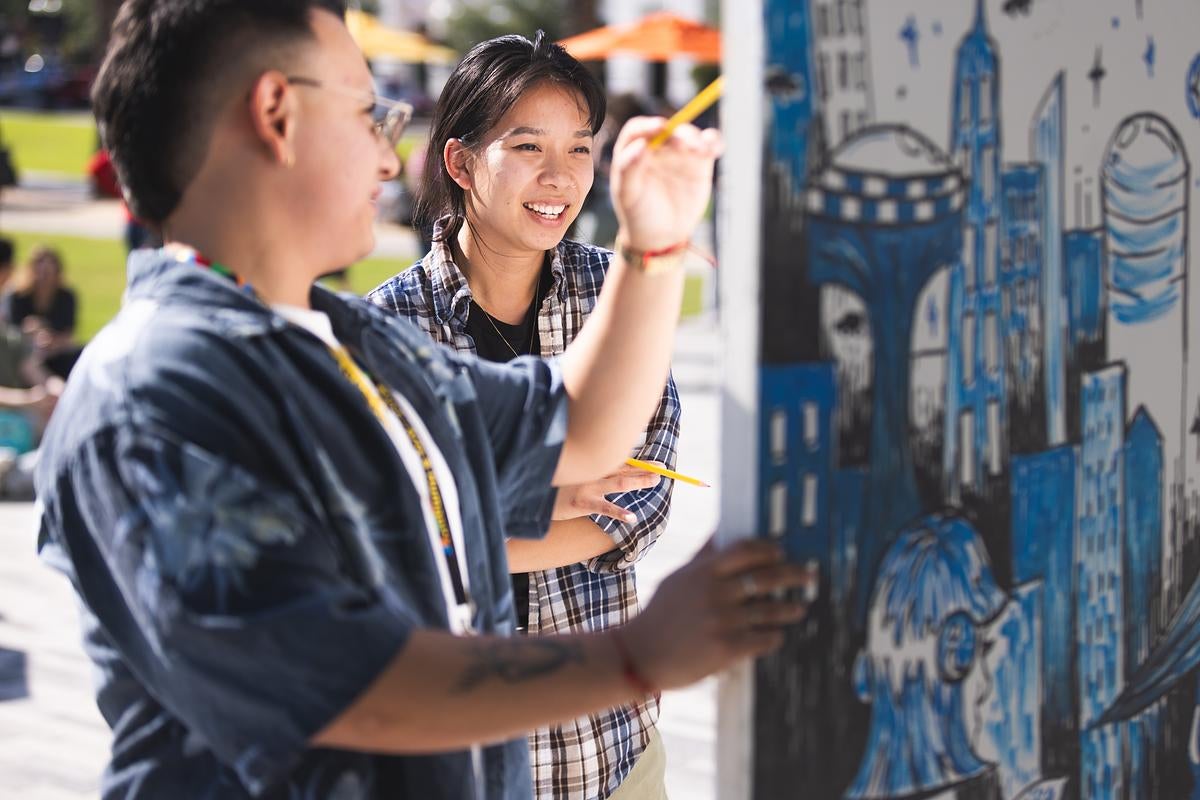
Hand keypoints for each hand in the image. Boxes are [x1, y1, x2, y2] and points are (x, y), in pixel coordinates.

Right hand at [552, 464, 660, 522]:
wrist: (531, 496)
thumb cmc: (554, 486)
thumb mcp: (572, 474)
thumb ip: (590, 470)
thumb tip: (612, 470)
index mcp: (591, 466)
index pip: (620, 461)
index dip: (639, 461)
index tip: (657, 463)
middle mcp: (591, 473)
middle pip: (624, 469)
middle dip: (644, 468)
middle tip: (663, 468)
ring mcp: (587, 488)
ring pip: (618, 483)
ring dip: (638, 481)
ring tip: (655, 481)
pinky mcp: (581, 504)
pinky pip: (604, 509)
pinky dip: (618, 512)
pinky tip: (632, 517)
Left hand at [609, 117, 722, 252]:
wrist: (662, 235)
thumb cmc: (638, 212)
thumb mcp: (628, 194)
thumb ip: (628, 169)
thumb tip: (640, 145)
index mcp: (634, 151)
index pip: (638, 130)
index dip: (647, 126)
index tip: (659, 128)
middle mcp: (657, 148)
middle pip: (669, 130)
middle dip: (677, 134)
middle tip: (682, 145)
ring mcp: (680, 153)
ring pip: (691, 135)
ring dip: (697, 139)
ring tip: (701, 151)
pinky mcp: (700, 162)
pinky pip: (709, 145)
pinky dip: (714, 142)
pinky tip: (715, 149)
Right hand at [621, 539, 817, 690]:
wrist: (639, 655)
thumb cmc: (660, 614)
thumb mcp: (678, 579)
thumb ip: (703, 557)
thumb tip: (721, 532)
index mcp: (703, 572)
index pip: (746, 550)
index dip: (768, 549)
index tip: (781, 552)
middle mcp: (715, 592)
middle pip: (766, 577)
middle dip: (793, 574)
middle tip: (809, 576)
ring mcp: (723, 621)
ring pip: (770, 611)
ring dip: (790, 609)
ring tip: (799, 608)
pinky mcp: (727, 649)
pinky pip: (763, 639)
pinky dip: (774, 637)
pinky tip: (777, 636)